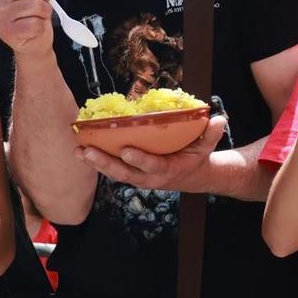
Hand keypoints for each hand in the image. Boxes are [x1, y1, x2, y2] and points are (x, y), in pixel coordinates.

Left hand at [78, 113, 229, 193]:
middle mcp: (149, 178)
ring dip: (95, 163)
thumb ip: (211, 134)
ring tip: (78, 150)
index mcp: (168, 171)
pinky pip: (112, 169)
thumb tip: (219, 119)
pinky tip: (81, 149)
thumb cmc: (197, 158)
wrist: (193, 178)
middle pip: (124, 173)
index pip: (153, 166)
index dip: (140, 160)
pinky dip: (97, 161)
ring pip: (114, 173)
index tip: (127, 150)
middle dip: (105, 163)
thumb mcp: (206, 147)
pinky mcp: (130, 174)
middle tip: (87, 151)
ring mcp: (138, 177)